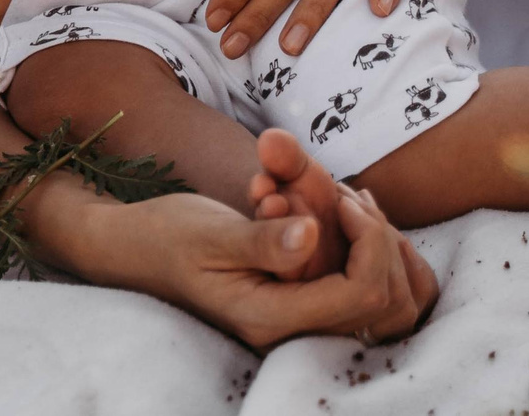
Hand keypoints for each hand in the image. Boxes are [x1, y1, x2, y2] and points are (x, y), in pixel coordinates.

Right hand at [155, 186, 436, 349]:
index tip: (341, 197)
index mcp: (271, 317)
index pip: (362, 292)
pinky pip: (369, 291)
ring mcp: (304, 322)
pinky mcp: (308, 306)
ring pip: (389, 302)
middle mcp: (295, 331)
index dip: (370, 240)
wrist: (139, 250)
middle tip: (345, 196)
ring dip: (382, 246)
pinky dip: (372, 250)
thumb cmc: (167, 236)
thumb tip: (310, 232)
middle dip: (381, 240)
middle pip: (388, 302)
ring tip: (349, 202)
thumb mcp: (210, 232)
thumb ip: (262, 240)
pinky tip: (347, 212)